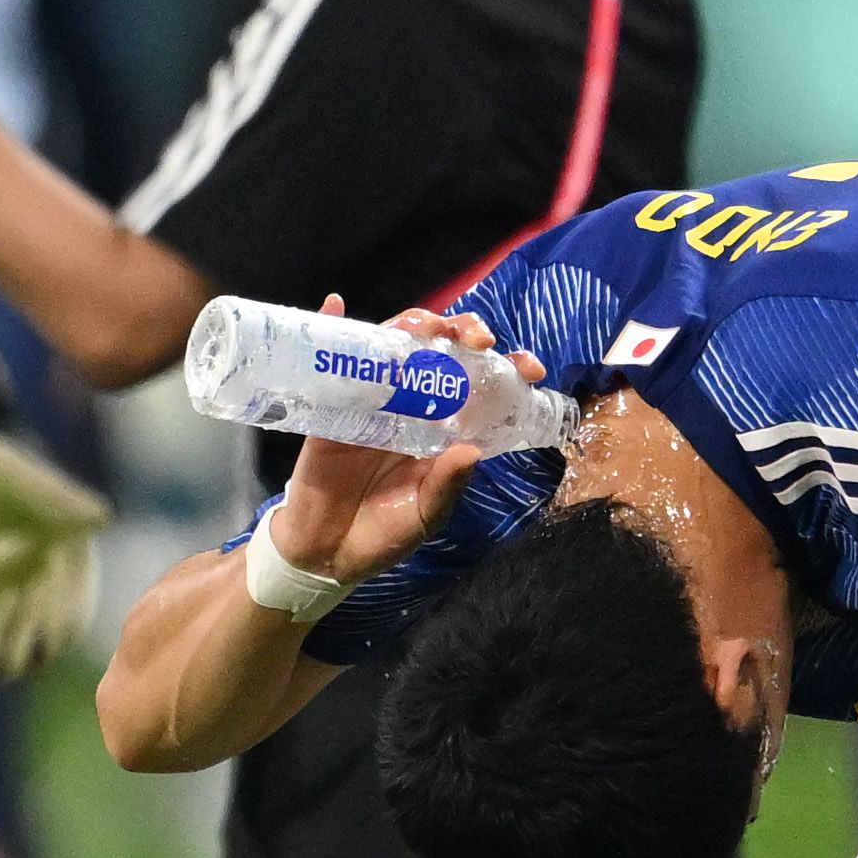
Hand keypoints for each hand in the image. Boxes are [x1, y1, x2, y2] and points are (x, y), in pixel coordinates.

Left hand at [0, 414, 111, 686]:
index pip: (75, 593)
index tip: (50, 641)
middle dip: (30, 644)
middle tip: (13, 665)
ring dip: (2, 654)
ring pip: (14, 627)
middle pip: (44, 619)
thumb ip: (60, 499)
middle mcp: (50, 567)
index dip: (63, 617)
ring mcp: (20, 577)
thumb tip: (104, 517)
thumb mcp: (20, 475)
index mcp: (71, 545)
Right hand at [261, 301, 547, 586]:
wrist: (328, 553)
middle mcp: (413, 404)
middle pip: (441, 351)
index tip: (529, 367)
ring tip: (428, 327)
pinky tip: (336, 304)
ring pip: (396, 345)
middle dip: (463, 332)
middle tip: (478, 339)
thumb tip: (470, 452)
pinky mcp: (335, 404)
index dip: (507, 368)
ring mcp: (374, 399)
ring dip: (414, 324)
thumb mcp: (425, 515)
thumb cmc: (383, 533)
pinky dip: (333, 324)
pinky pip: (334, 359)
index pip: (481, 386)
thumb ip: (447, 486)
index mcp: (444, 428)